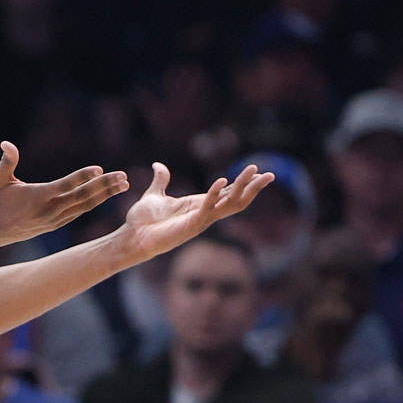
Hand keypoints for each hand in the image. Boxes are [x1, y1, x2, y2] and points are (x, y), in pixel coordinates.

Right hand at [0, 142, 129, 246]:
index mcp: (37, 197)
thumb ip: (7, 161)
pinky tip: (105, 195)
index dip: (83, 177)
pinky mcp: (55, 225)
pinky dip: (93, 203)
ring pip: (85, 206)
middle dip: (105, 186)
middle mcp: (49, 211)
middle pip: (82, 197)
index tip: (99, 168)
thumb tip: (6, 144)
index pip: (65, 186)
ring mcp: (54, 220)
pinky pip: (79, 212)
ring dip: (105, 195)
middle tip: (123, 177)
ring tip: (123, 185)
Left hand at [110, 162, 274, 263]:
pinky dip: (213, 195)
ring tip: (255, 173)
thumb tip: (158, 165)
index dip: (243, 183)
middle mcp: (203, 214)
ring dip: (242, 189)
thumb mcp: (154, 195)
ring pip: (228, 205)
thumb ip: (160, 180)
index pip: (227, 194)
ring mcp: (199, 221)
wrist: (131, 237)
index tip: (258, 171)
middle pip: (236, 200)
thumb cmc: (142, 220)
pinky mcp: (190, 226)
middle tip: (271, 174)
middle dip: (253, 187)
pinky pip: (206, 209)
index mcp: (198, 205)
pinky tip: (222, 181)